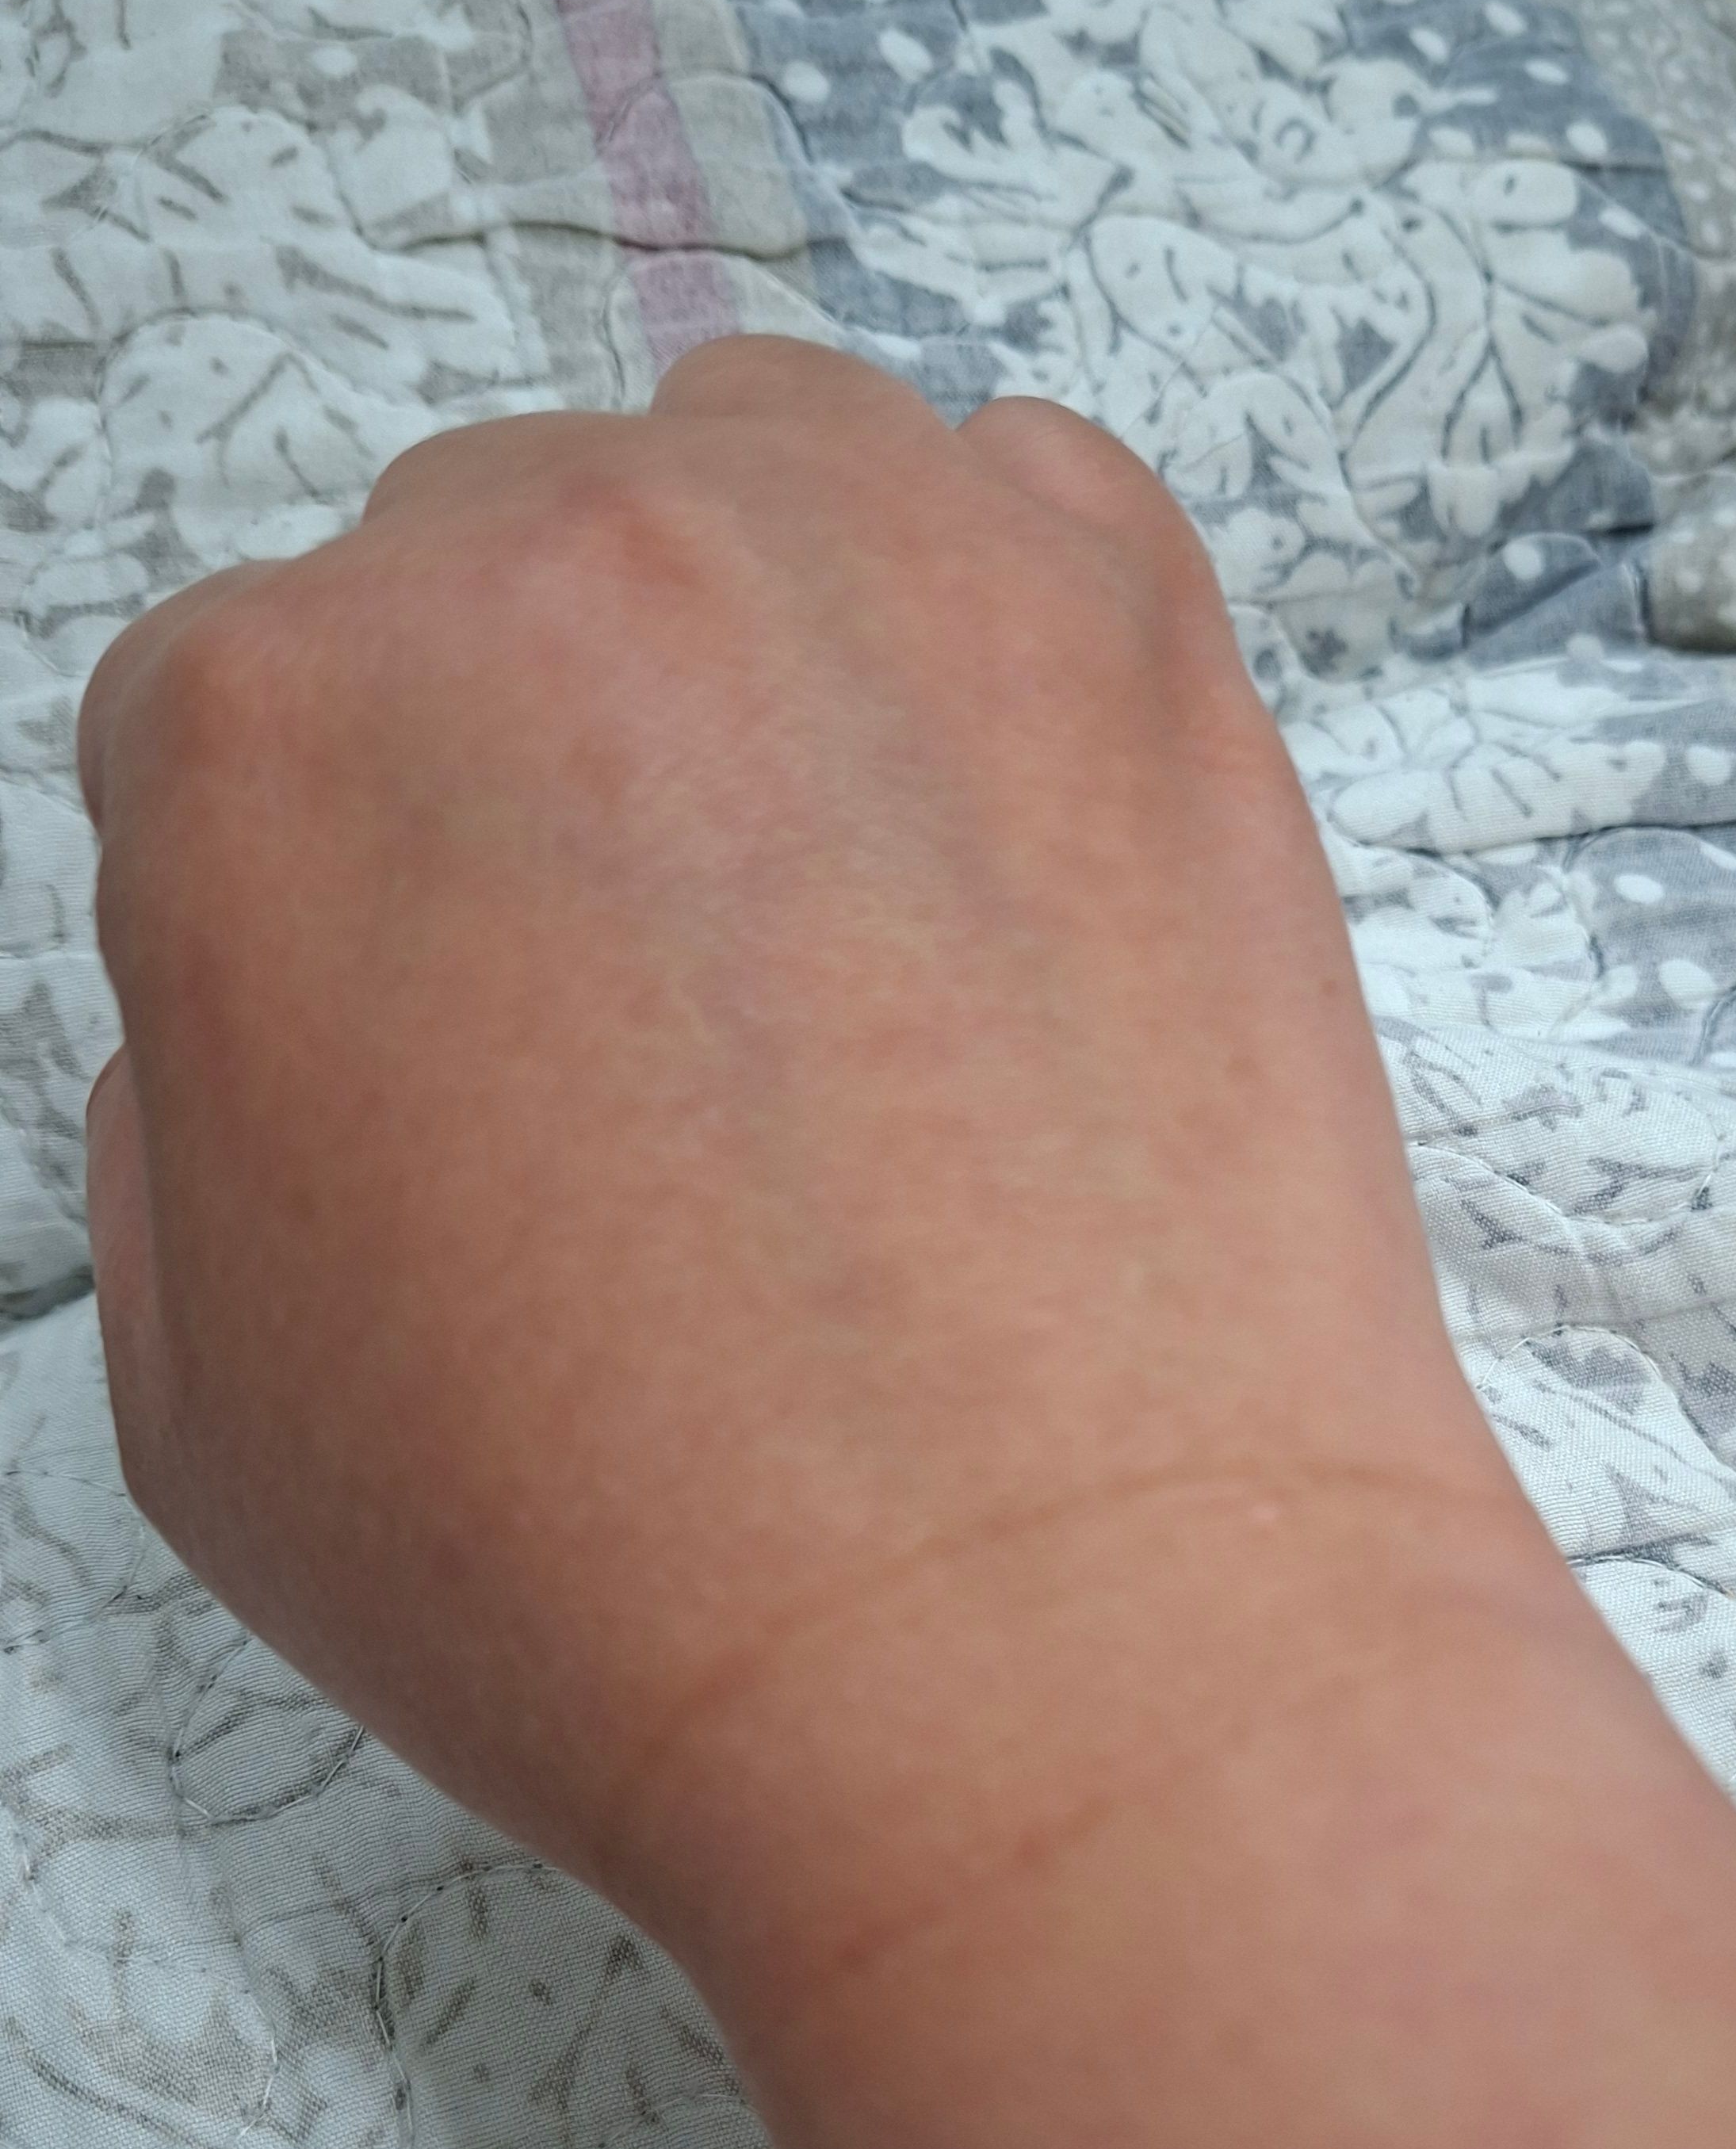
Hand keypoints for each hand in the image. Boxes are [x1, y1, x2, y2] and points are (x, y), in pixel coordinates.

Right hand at [78, 337, 1555, 1981]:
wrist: (1056, 1661)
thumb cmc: (655, 1580)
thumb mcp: (218, 1407)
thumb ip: (191, 1104)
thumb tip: (270, 988)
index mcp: (262, 744)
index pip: (249, 716)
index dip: (366, 899)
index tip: (472, 1021)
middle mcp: (546, 580)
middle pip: (494, 572)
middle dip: (556, 765)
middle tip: (681, 1006)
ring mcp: (866, 563)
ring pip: (753, 488)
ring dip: (770, 652)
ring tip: (855, 922)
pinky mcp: (1131, 617)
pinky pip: (1015, 511)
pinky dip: (994, 635)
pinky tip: (1008, 860)